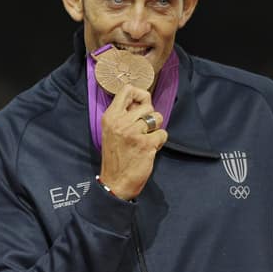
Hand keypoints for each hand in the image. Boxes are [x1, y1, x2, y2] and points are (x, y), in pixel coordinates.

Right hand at [98, 85, 168, 199]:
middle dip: (150, 116)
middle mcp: (120, 122)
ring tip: (145, 139)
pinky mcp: (146, 144)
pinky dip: (159, 141)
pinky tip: (149, 149)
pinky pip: (162, 133)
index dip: (140, 94)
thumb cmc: (115, 156)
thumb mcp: (111, 131)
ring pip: (157, 117)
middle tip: (143, 129)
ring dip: (155, 129)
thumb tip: (140, 101)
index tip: (141, 105)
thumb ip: (123, 115)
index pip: (127, 90)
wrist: (115, 181)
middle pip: (147, 105)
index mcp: (110, 117)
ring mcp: (133, 132)